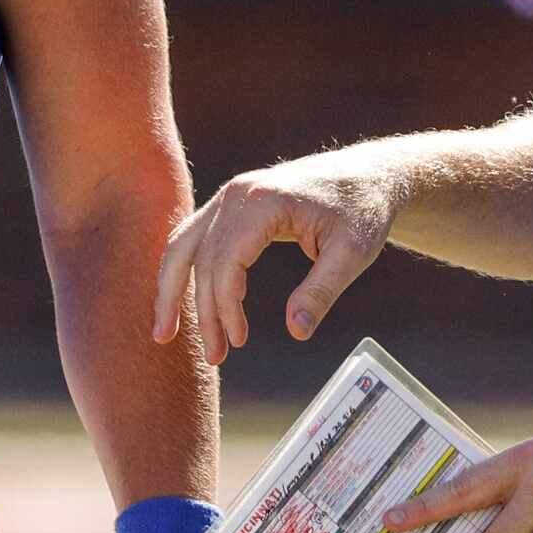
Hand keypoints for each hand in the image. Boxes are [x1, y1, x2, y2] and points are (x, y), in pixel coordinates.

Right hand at [152, 148, 400, 360]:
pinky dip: (183, 270)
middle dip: (202, 312)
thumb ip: (322, 291)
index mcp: (263, 201)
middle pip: (201, 258)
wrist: (368, 175)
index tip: (240, 341)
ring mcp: (231, 195)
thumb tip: (297, 331)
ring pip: (183, 245)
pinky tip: (180, 300)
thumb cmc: (362, 211)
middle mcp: (238, 193)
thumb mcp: (353, 253)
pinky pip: (194, 237)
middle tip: (214, 356)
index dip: (225, 306)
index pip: (225, 260)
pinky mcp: (232, 203)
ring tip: (165, 334)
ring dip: (172, 291)